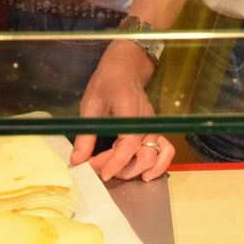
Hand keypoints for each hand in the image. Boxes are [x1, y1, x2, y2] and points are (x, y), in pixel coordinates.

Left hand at [69, 42, 172, 181]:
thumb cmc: (106, 84)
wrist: (124, 69)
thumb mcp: (90, 106)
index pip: (129, 143)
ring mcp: (154, 125)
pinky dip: (158, 166)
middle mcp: (147, 120)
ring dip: (137, 170)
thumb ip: (86, 135)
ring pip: (156, 156)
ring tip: (118, 173)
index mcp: (130, 109)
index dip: (116, 162)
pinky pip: (165, 150)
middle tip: (99, 168)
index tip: (100, 173)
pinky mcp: (156, 129)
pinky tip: (143, 175)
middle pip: (144, 154)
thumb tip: (77, 161)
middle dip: (121, 168)